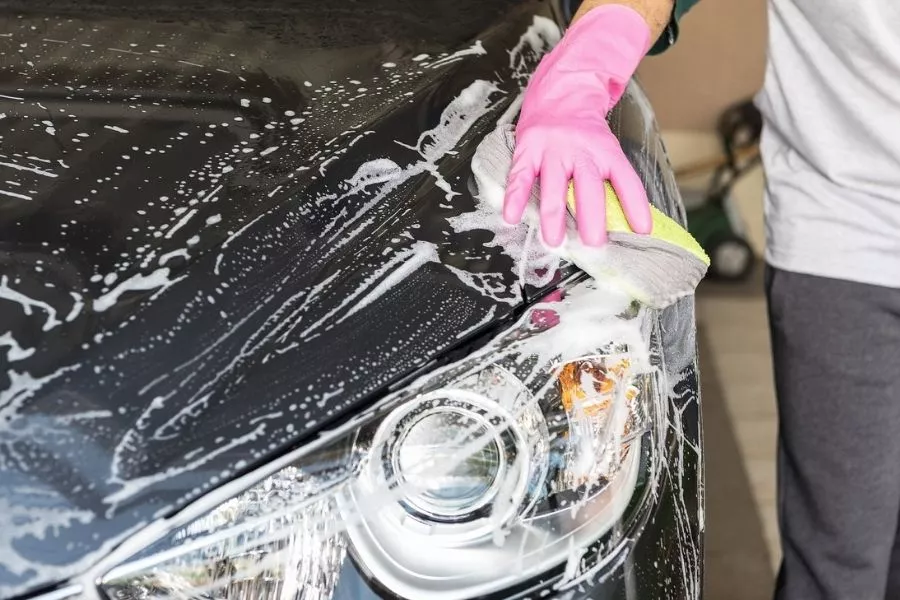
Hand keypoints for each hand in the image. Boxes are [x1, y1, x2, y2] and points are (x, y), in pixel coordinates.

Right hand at [503, 5, 653, 246]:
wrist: (561, 92)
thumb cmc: (586, 133)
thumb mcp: (606, 150)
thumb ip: (612, 182)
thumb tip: (629, 224)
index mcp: (606, 151)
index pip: (626, 179)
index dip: (636, 205)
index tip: (642, 230)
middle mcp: (581, 150)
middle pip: (589, 187)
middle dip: (591, 217)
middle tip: (593, 244)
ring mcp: (552, 149)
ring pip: (554, 186)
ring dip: (553, 216)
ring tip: (554, 241)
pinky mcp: (528, 148)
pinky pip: (520, 176)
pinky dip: (514, 198)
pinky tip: (511, 217)